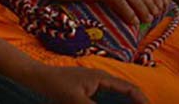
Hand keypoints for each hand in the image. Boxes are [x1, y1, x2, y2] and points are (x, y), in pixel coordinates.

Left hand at [26, 65, 147, 103]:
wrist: (36, 77)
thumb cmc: (54, 84)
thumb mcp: (75, 99)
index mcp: (102, 78)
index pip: (130, 88)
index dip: (143, 100)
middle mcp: (101, 80)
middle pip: (126, 92)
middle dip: (137, 103)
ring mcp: (94, 84)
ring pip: (117, 96)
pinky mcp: (86, 90)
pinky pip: (106, 98)